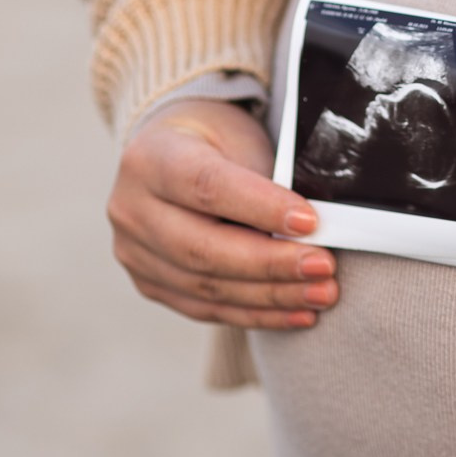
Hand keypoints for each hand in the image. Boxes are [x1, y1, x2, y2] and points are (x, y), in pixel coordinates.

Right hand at [107, 98, 337, 328]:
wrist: (174, 155)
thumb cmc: (216, 143)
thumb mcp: (240, 142)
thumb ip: (266, 182)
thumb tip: (313, 232)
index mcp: (150, 159)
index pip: (206, 187)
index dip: (260, 208)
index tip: (310, 222)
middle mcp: (131, 208)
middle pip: (203, 248)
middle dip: (272, 264)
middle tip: (324, 267)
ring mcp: (134, 252)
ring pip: (206, 286)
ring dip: (272, 296)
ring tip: (321, 293)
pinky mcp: (149, 283)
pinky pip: (206, 308)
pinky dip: (256, 314)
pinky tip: (298, 314)